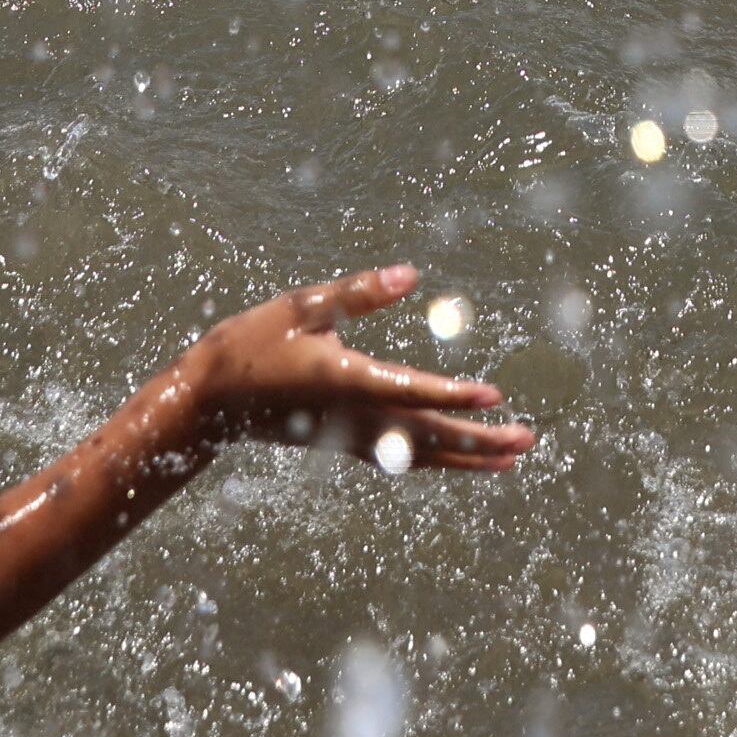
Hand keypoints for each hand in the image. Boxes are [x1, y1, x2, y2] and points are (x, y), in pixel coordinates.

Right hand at [184, 267, 535, 471]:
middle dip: (479, 439)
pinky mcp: (345, 442)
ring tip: (511, 458)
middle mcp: (355, 416)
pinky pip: (401, 457)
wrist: (209, 401)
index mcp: (346, 380)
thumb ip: (357, 293)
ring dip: (468, 457)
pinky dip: (436, 460)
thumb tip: (409, 276)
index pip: (411, 390)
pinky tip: (457, 458)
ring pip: (420, 454)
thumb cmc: (253, 345)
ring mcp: (351, 435)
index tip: (494, 395)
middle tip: (527, 440)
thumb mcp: (301, 307)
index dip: (453, 394)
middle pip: (429, 434)